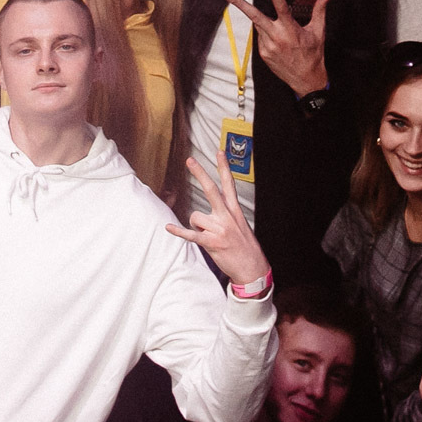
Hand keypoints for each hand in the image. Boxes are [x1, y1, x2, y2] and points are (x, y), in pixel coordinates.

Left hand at [170, 155, 271, 286]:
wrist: (253, 269)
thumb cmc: (245, 248)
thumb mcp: (240, 226)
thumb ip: (225, 216)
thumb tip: (203, 216)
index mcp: (235, 211)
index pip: (229, 184)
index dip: (224, 167)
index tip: (220, 152)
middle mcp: (227, 216)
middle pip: (211, 189)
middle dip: (200, 173)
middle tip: (189, 160)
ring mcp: (219, 229)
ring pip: (195, 216)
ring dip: (196, 226)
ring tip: (208, 236)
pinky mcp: (212, 242)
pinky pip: (191, 234)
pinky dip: (179, 231)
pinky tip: (168, 228)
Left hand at [224, 0, 331, 96]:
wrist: (306, 80)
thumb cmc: (313, 53)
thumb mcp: (318, 31)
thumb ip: (320, 9)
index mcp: (291, 30)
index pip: (282, 9)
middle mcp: (277, 38)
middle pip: (256, 17)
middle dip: (241, 5)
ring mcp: (268, 46)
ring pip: (259, 25)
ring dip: (263, 21)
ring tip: (278, 30)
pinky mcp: (263, 54)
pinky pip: (261, 37)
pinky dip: (267, 33)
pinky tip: (278, 41)